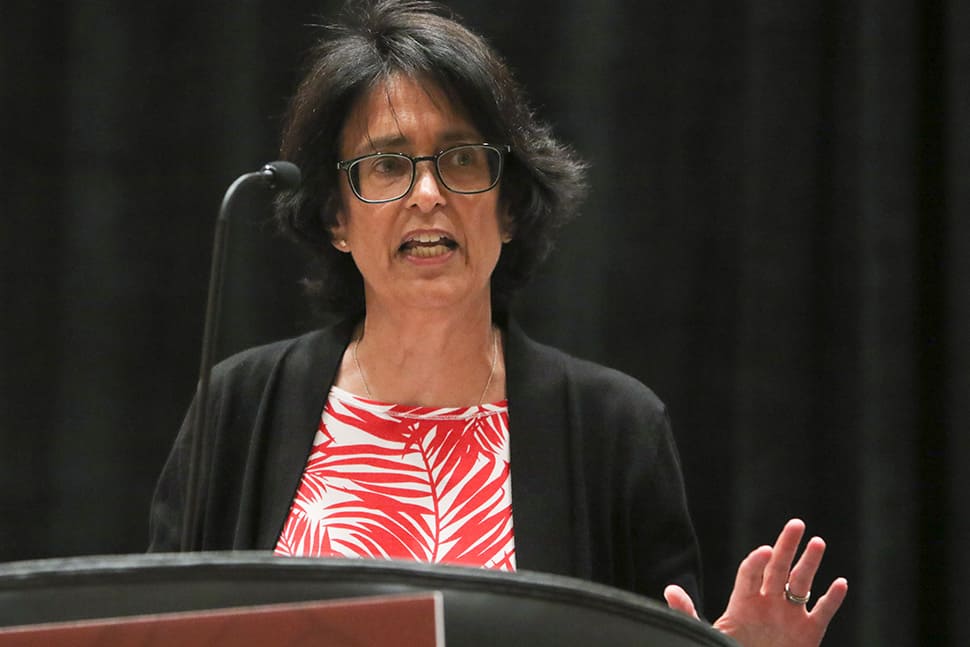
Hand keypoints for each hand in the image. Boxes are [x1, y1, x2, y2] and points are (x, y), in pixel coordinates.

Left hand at [664, 519, 847, 646]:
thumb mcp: (705, 632)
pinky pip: (823, 612)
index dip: (756, 561)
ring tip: (817, 542)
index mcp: (743, 602)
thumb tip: (670, 590)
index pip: (750, 573)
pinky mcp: (809, 633)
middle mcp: (768, 603)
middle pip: (778, 568)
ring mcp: (789, 616)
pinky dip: (832, 599)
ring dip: (810, 564)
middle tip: (796, 524)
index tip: (764, 551)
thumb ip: (688, 613)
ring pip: (802, 584)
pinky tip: (840, 583)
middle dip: (786, 546)